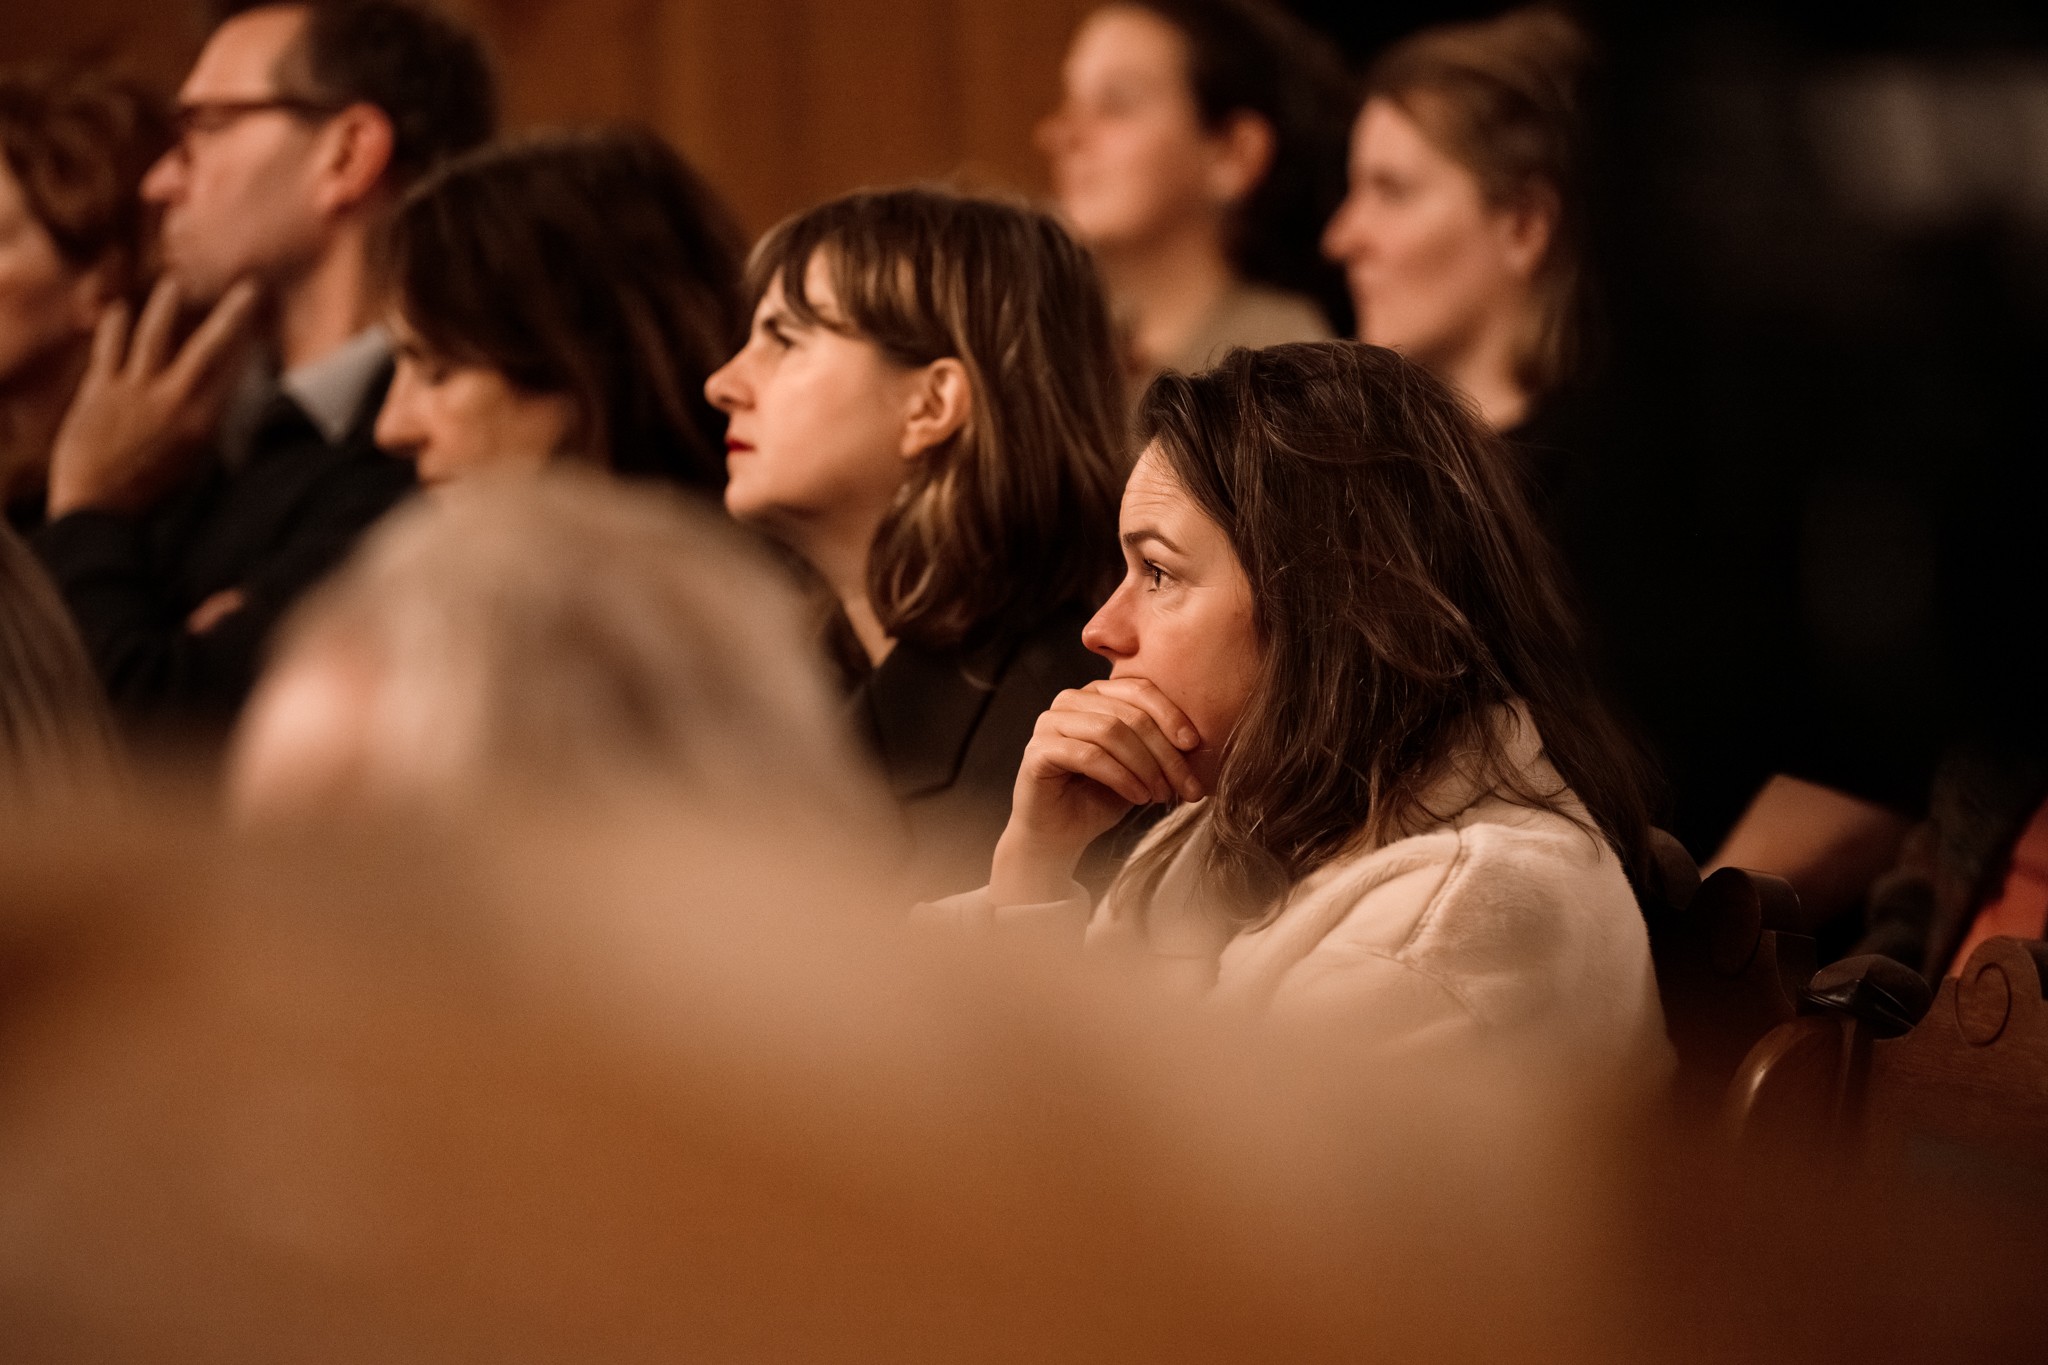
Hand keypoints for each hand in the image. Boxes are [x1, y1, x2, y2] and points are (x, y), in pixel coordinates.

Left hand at [46, 277, 259, 517]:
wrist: (97, 510)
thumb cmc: (151, 497)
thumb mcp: (195, 467)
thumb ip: (211, 431)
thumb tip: (229, 405)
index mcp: (203, 422)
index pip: (236, 372)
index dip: (254, 343)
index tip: (268, 324)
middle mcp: (174, 398)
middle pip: (209, 346)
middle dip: (233, 314)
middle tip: (249, 289)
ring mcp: (135, 389)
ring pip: (154, 335)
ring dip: (167, 306)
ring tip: (175, 284)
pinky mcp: (100, 389)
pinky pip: (110, 347)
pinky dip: (115, 326)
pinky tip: (121, 309)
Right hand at [989, 678, 1204, 904]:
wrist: (1061, 834)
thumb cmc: (1101, 796)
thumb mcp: (1139, 766)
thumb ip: (1159, 745)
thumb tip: (1199, 742)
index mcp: (1096, 693)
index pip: (1139, 688)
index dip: (1170, 714)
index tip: (1194, 745)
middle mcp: (1070, 700)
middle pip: (1128, 714)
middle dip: (1163, 752)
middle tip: (1184, 785)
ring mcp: (1050, 722)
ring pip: (1110, 731)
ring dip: (1144, 766)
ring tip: (1160, 794)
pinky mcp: (1038, 751)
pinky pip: (1089, 755)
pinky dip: (1121, 777)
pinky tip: (1137, 796)